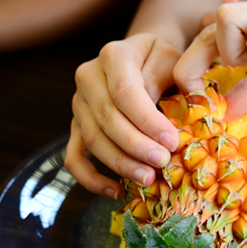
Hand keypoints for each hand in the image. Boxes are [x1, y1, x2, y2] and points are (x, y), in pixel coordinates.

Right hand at [65, 33, 181, 197]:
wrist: (145, 57)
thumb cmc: (164, 60)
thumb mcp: (172, 59)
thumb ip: (168, 81)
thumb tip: (165, 119)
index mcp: (114, 56)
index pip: (125, 92)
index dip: (147, 120)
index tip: (171, 141)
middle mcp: (88, 77)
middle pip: (106, 118)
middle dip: (135, 145)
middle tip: (162, 163)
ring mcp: (79, 103)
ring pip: (92, 139)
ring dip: (119, 163)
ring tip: (147, 178)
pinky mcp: (77, 126)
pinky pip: (74, 157)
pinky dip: (91, 179)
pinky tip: (116, 192)